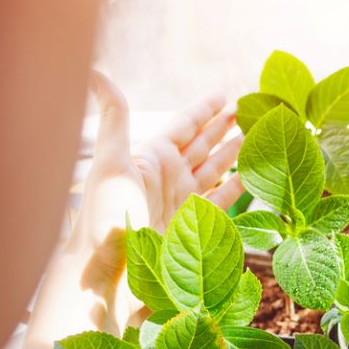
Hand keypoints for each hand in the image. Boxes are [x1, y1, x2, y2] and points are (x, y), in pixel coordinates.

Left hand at [35, 73, 244, 338]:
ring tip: (255, 139)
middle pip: (203, 147)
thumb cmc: (104, 219)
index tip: (224, 95)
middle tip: (247, 111)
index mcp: (151, 160)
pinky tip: (253, 177)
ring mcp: (183, 206)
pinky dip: (238, 189)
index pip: (183, 127)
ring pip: (215, 173)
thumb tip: (93, 70)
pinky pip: (222, 204)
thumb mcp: (111, 163)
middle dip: (223, 129)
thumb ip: (114, 118)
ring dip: (234, 156)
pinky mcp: (196, 231)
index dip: (204, 111)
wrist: (107, 277)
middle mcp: (169, 180)